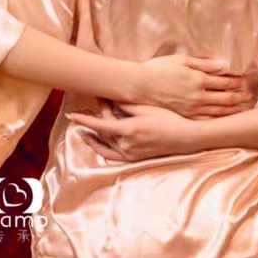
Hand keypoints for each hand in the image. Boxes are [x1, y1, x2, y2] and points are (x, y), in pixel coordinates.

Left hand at [71, 102, 198, 162]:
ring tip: (84, 131)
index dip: (84, 120)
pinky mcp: (134, 159)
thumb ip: (125, 105)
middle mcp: (127, 145)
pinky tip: (98, 142)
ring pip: (105, 145)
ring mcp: (130, 154)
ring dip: (94, 137)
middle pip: (103, 131)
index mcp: (128, 130)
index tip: (72, 115)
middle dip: (95, 118)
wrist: (186, 137)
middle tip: (93, 105)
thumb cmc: (168, 119)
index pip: (99, 125)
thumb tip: (109, 98)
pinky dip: (103, 149)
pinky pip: (112, 155)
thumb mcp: (146, 108)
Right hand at [133, 55, 252, 117]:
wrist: (140, 86)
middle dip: (239, 95)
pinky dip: (220, 119)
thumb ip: (204, 63)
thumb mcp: (182, 60)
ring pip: (220, 111)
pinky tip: (225, 118)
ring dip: (234, 108)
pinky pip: (208, 120)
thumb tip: (224, 64)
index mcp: (199, 79)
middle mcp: (199, 96)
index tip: (244, 79)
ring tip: (243, 107)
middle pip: (226, 97)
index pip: (224, 81)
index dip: (236, 80)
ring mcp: (193, 108)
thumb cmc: (158, 69)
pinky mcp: (186, 116)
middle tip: (249, 94)